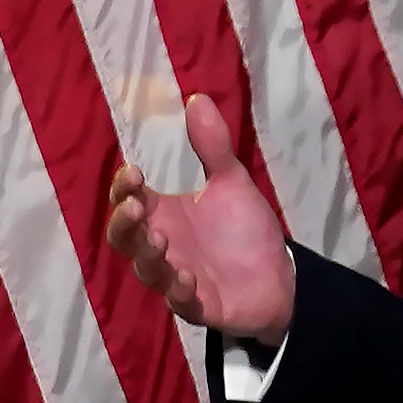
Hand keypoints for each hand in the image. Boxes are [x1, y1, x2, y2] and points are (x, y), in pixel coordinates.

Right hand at [104, 94, 294, 344]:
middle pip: (124, 238)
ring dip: (149, 256)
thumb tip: (197, 97)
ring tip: (160, 239)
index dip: (123, 189)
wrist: (279, 275)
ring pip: (147, 271)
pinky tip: (187, 277)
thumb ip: (213, 147)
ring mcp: (177, 279)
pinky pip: (180, 303)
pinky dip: (179, 292)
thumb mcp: (231, 183)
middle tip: (137, 206)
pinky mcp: (199, 305)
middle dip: (124, 222)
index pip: (128, 201)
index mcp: (164, 216)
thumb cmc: (244, 230)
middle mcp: (162, 248)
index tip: (134, 170)